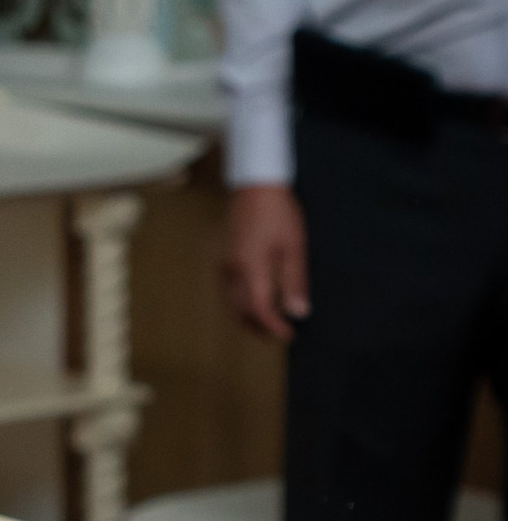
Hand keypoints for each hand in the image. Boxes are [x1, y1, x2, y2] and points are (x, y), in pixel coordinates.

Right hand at [222, 183, 308, 343]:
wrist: (255, 185)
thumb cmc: (278, 213)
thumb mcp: (294, 247)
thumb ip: (294, 281)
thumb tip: (299, 312)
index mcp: (251, 267)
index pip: (259, 309)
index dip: (273, 327)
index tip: (289, 335)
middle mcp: (232, 269)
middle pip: (241, 310)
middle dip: (260, 327)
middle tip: (280, 333)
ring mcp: (224, 263)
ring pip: (231, 301)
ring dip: (249, 316)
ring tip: (269, 320)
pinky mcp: (222, 256)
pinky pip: (228, 288)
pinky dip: (241, 302)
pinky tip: (255, 298)